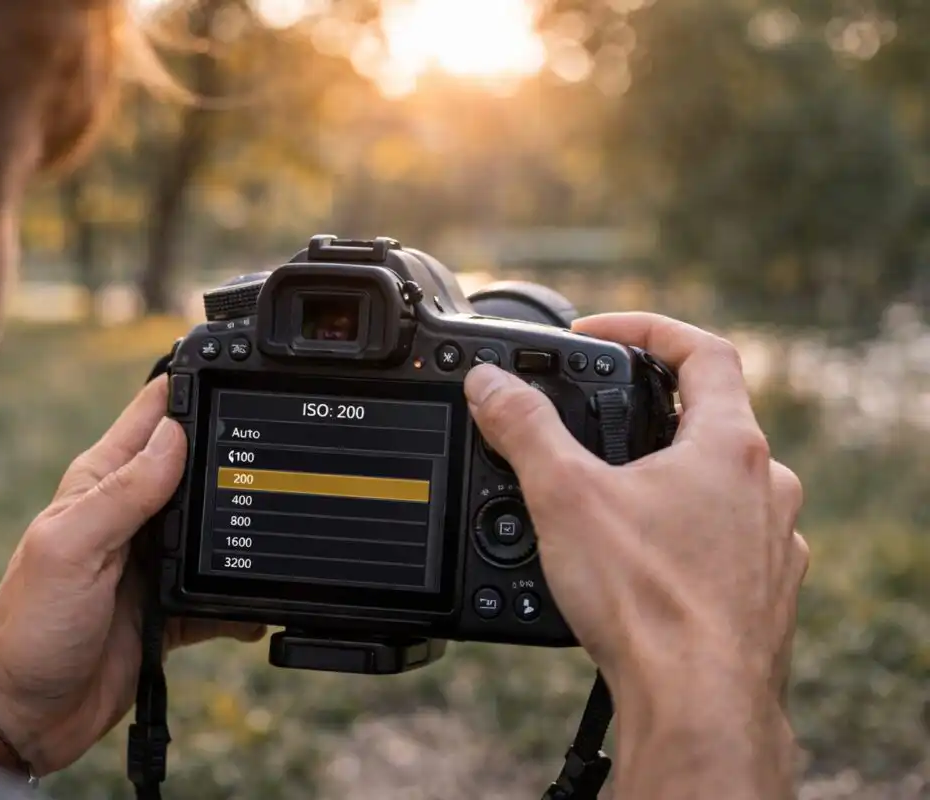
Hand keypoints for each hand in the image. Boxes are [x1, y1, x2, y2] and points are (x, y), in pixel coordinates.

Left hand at [0, 377, 264, 775]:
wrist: (23, 714)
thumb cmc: (29, 627)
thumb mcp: (73, 547)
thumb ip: (124, 492)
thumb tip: (176, 433)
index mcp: (102, 484)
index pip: (154, 415)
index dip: (191, 388)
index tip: (236, 372)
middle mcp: (131, 515)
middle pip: (197, 466)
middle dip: (236, 457)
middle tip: (281, 454)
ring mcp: (152, 561)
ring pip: (215, 527)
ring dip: (243, 531)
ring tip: (277, 532)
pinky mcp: (170, 609)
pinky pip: (219, 594)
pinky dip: (241, 600)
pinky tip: (261, 607)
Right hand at [465, 313, 807, 718]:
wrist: (698, 706)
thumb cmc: (648, 604)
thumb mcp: (564, 497)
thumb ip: (524, 429)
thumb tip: (491, 384)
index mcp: (728, 446)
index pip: (702, 349)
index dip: (646, 328)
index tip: (599, 334)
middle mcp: (767, 487)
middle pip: (712, 418)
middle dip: (648, 412)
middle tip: (595, 422)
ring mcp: (772, 542)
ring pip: (722, 484)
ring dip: (669, 477)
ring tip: (610, 499)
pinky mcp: (764, 593)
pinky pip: (726, 541)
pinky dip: (685, 534)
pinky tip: (641, 562)